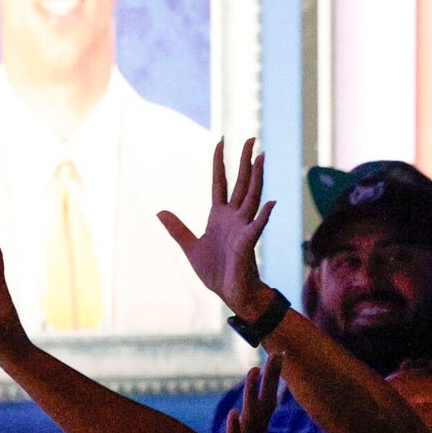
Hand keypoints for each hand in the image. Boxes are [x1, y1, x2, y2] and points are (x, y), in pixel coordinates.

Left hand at [158, 140, 274, 321]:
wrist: (230, 293)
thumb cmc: (215, 271)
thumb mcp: (190, 247)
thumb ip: (177, 229)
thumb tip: (160, 212)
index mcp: (219, 216)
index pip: (221, 182)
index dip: (220, 162)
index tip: (221, 142)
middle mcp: (235, 217)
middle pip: (241, 183)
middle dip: (246, 162)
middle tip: (252, 139)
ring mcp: (243, 228)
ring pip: (252, 197)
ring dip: (257, 178)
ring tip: (261, 157)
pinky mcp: (248, 244)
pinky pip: (257, 227)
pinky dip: (264, 215)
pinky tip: (271, 203)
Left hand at [210, 354, 282, 432]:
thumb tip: (249, 429)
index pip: (265, 406)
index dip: (270, 383)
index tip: (276, 358)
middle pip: (262, 407)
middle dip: (269, 381)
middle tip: (278, 354)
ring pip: (249, 421)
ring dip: (251, 397)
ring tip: (253, 372)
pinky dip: (236, 430)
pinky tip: (235, 414)